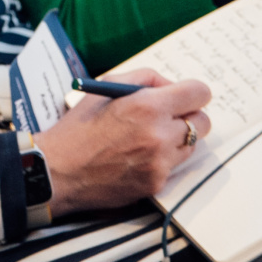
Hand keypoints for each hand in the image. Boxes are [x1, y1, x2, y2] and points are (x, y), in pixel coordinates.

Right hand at [35, 67, 210, 215]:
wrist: (58, 171)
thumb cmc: (78, 127)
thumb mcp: (106, 87)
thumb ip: (146, 78)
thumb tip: (171, 86)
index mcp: (147, 106)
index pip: (199, 94)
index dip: (193, 93)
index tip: (185, 96)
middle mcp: (159, 135)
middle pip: (202, 122)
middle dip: (188, 116)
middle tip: (169, 117)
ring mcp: (160, 163)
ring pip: (191, 146)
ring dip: (176, 139)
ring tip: (148, 138)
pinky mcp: (156, 183)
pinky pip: (173, 166)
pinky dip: (161, 160)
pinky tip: (137, 158)